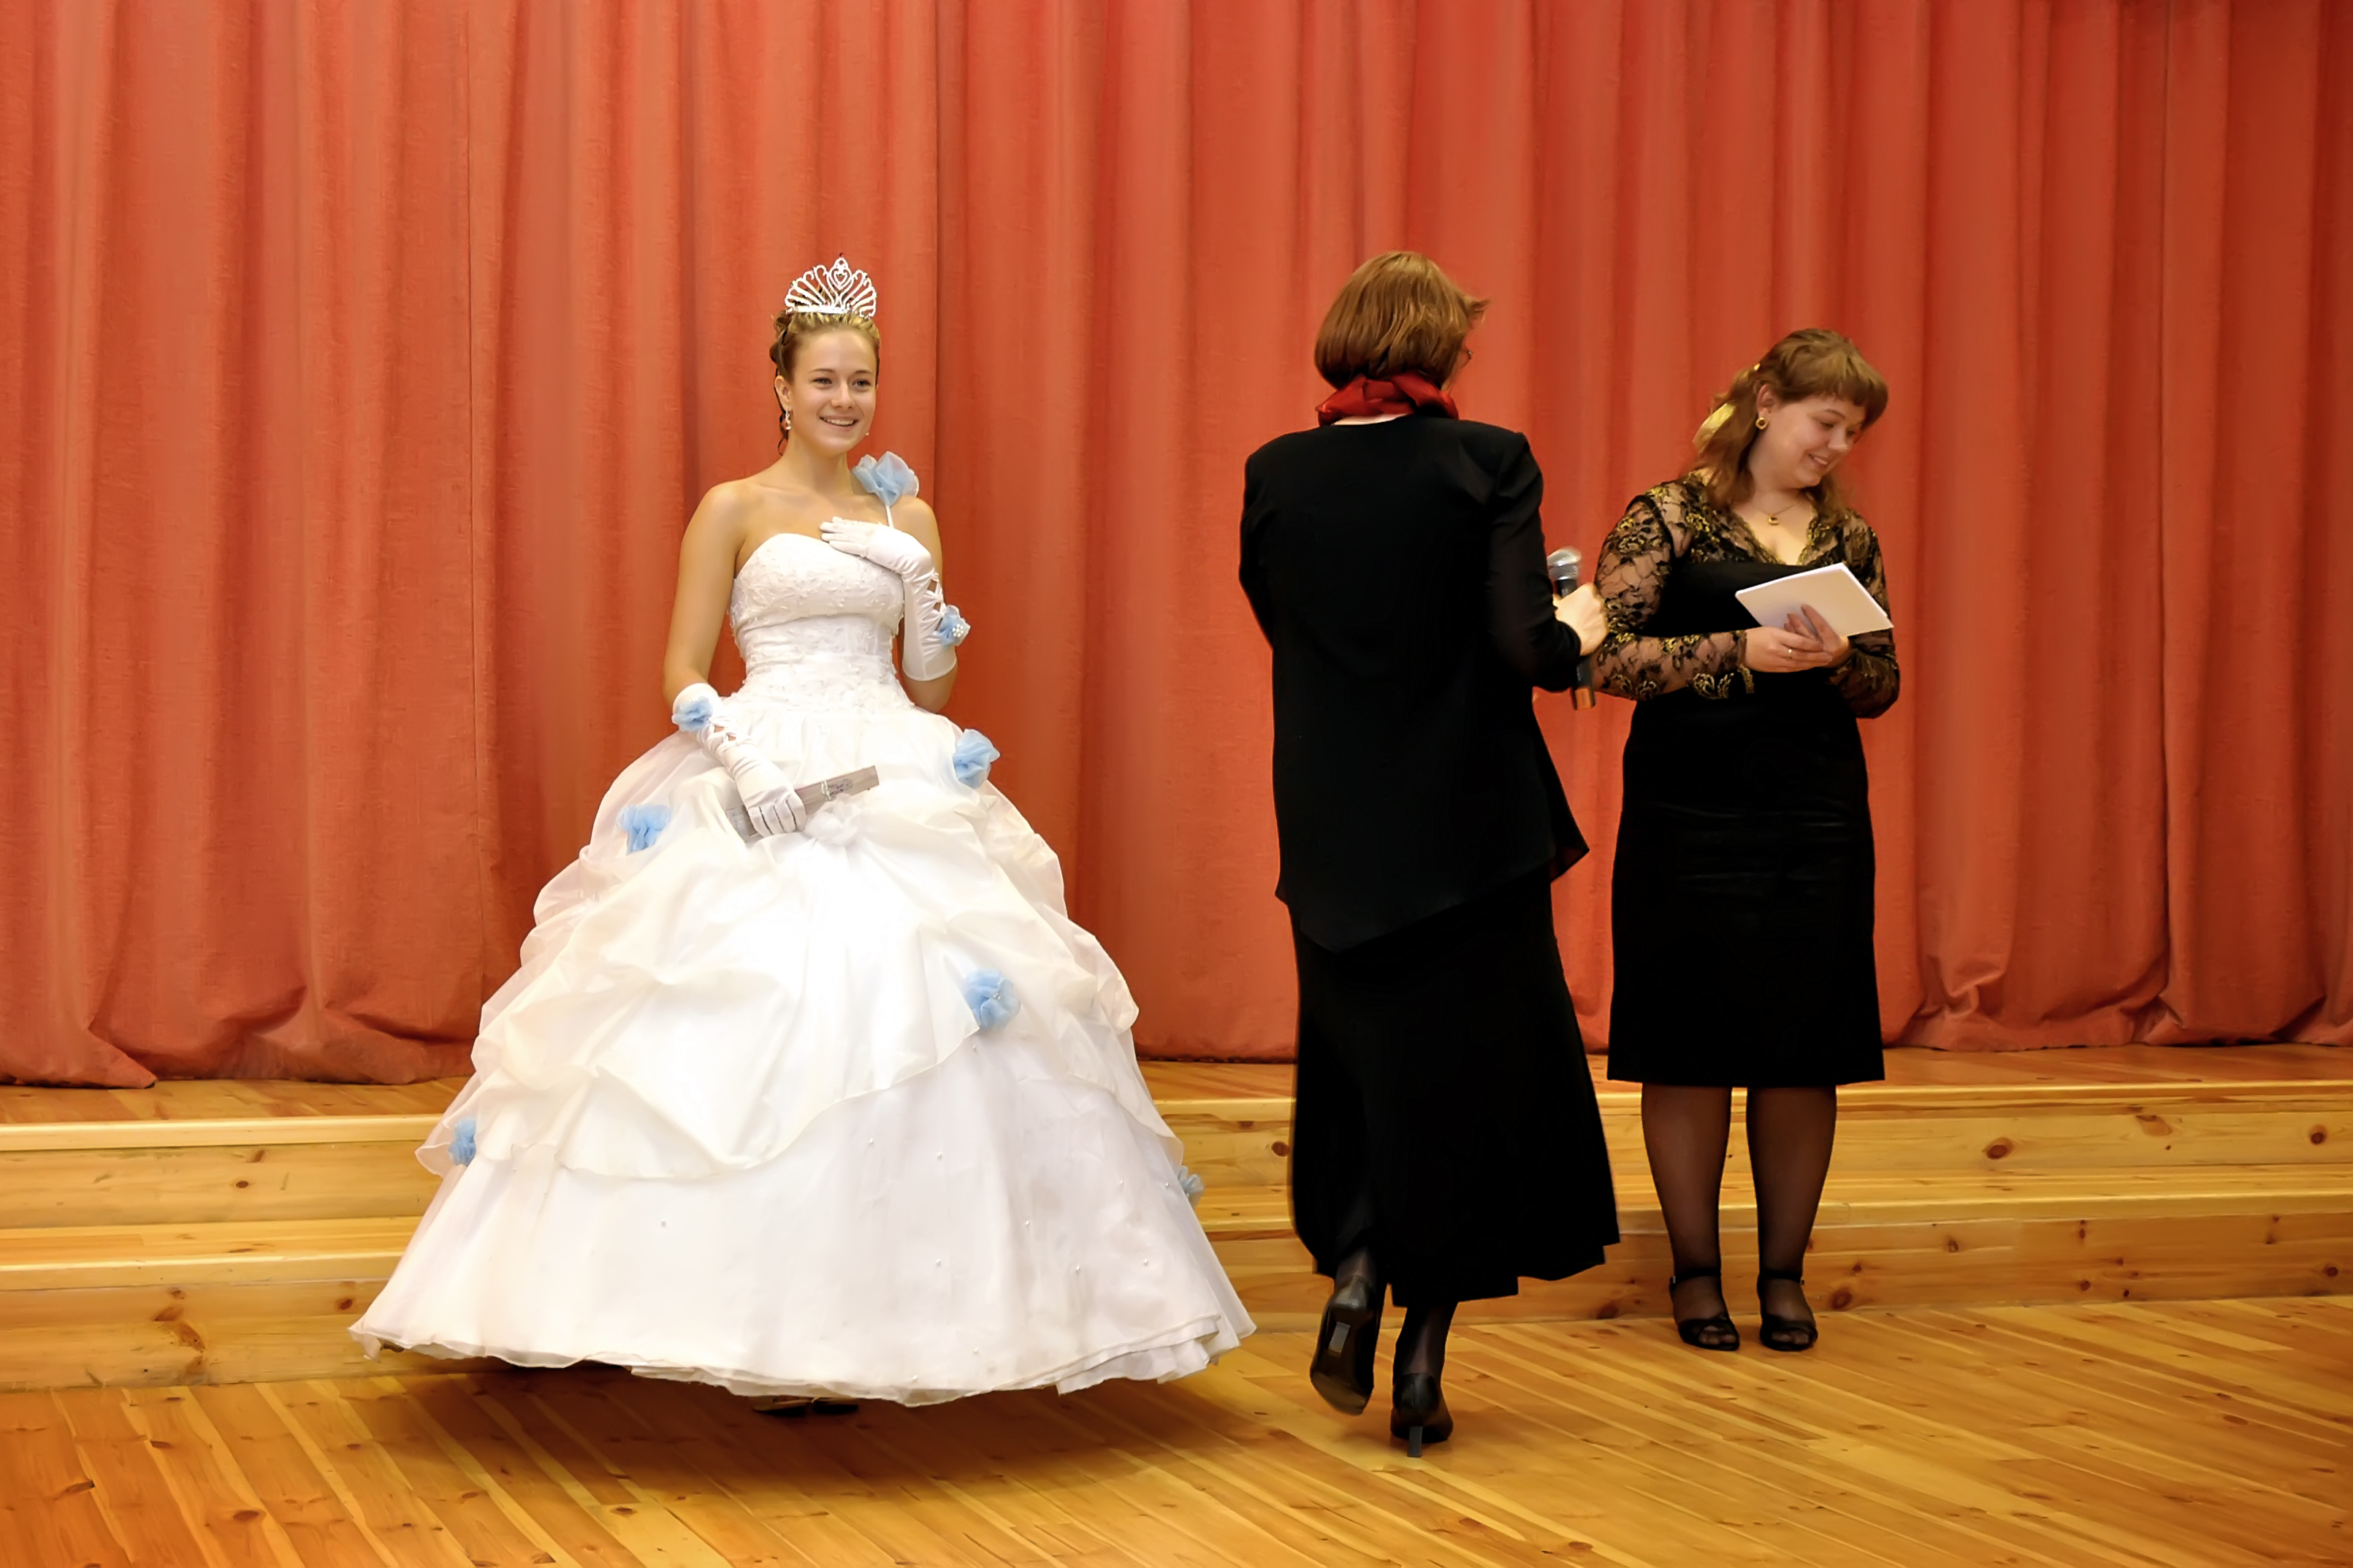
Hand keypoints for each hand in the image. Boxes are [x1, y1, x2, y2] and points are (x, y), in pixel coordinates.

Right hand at [734, 758, 807, 837]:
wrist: (747, 764)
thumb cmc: (767, 773)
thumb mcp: (784, 781)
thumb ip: (790, 794)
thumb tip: (796, 811)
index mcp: (786, 790)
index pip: (797, 809)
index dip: (801, 820)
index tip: (801, 826)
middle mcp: (775, 796)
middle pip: (786, 818)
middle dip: (790, 829)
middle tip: (790, 833)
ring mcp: (762, 801)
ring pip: (773, 822)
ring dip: (778, 832)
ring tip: (780, 835)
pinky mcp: (750, 805)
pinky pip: (758, 821)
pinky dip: (763, 830)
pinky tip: (767, 834)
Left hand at [819, 517, 933, 579]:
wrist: (914, 557)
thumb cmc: (908, 552)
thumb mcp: (895, 542)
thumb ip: (885, 539)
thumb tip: (879, 536)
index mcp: (879, 529)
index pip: (859, 525)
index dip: (846, 523)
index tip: (836, 521)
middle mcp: (873, 531)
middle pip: (850, 528)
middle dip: (836, 526)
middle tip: (823, 524)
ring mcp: (871, 539)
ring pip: (848, 536)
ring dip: (834, 535)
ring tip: (822, 533)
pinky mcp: (869, 549)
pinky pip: (851, 546)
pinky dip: (840, 544)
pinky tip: (831, 543)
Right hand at [1553, 583, 1606, 655]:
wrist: (1564, 641)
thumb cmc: (1559, 621)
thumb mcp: (1554, 604)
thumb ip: (1559, 599)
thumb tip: (1557, 599)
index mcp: (1586, 592)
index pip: (1588, 589)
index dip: (1581, 597)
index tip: (1576, 601)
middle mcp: (1597, 602)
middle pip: (1595, 602)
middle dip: (1587, 608)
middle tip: (1575, 616)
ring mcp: (1602, 617)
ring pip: (1599, 616)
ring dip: (1591, 620)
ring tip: (1578, 627)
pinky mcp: (1604, 631)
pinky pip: (1600, 629)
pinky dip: (1594, 632)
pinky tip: (1583, 635)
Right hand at [1743, 606, 1846, 672]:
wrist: (1738, 650)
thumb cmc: (1754, 637)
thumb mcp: (1771, 630)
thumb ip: (1787, 634)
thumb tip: (1803, 640)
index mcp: (1777, 639)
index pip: (1799, 643)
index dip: (1812, 645)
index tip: (1822, 645)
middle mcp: (1778, 652)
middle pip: (1801, 656)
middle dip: (1817, 657)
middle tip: (1829, 657)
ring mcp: (1776, 662)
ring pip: (1798, 664)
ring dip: (1812, 664)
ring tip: (1823, 662)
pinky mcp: (1774, 669)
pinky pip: (1791, 669)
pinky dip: (1802, 668)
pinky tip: (1808, 667)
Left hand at [1787, 605, 1849, 665]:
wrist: (1839, 657)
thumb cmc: (1837, 639)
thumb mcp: (1838, 631)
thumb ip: (1826, 624)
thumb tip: (1816, 606)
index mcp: (1833, 642)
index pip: (1822, 627)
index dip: (1813, 616)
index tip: (1804, 606)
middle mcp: (1824, 651)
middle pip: (1808, 636)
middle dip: (1798, 624)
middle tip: (1790, 613)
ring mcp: (1814, 658)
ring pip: (1799, 644)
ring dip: (1792, 631)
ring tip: (1787, 620)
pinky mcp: (1806, 662)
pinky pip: (1795, 651)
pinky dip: (1790, 640)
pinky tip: (1786, 631)